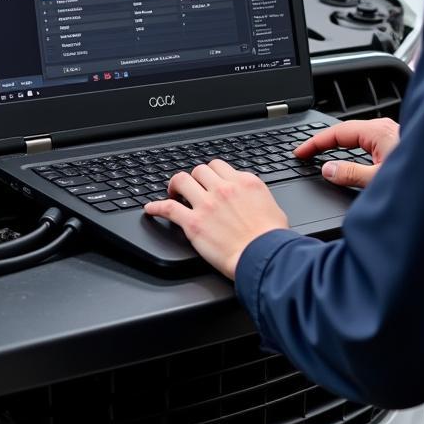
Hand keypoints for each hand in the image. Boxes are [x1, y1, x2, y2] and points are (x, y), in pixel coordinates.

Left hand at [144, 159, 288, 278]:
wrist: (264, 257)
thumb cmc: (271, 238)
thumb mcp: (271, 206)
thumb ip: (254, 195)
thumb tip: (248, 196)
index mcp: (243, 182)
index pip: (219, 166)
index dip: (211, 174)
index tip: (207, 180)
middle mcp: (223, 188)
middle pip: (199, 169)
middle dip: (194, 178)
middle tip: (191, 187)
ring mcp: (206, 204)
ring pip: (182, 180)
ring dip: (175, 186)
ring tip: (173, 192)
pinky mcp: (193, 223)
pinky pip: (168, 208)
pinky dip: (157, 206)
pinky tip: (151, 209)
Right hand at [294, 117, 399, 188]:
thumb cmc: (420, 176)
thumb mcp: (379, 179)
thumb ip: (351, 174)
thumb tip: (328, 170)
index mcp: (377, 131)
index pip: (337, 133)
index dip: (315, 143)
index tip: (300, 152)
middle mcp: (383, 129)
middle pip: (344, 131)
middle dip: (323, 141)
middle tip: (305, 153)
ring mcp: (390, 135)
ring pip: (356, 136)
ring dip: (337, 144)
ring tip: (320, 153)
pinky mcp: (396, 145)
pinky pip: (366, 142)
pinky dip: (350, 148)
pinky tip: (348, 156)